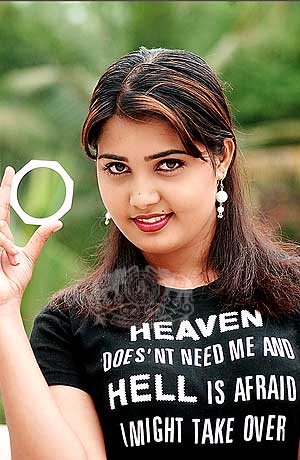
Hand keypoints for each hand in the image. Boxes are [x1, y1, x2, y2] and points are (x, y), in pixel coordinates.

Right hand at [0, 166, 62, 312]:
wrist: (5, 300)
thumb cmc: (14, 282)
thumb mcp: (30, 257)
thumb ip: (40, 238)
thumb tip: (58, 222)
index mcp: (2, 234)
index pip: (2, 206)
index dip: (5, 188)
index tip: (10, 171)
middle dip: (3, 194)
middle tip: (10, 180)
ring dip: (8, 247)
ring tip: (15, 261)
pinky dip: (6, 250)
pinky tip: (11, 261)